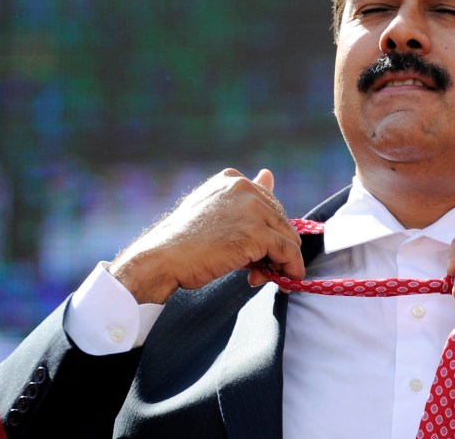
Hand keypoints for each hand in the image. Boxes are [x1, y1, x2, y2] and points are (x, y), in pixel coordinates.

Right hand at [108, 168, 303, 303]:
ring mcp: (252, 209)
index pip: (268, 206)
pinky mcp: (257, 233)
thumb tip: (268, 174)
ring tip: (265, 278)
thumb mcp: (215, 210)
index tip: (256, 252)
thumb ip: (245, 197)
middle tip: (260, 271)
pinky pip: (287, 252)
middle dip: (274, 248)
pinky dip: (291, 268)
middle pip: (279, 221)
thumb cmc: (183, 241)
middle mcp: (244, 188)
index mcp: (232, 180)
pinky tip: (284, 281)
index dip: (264, 232)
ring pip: (288, 237)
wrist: (162, 258)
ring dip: (283, 261)